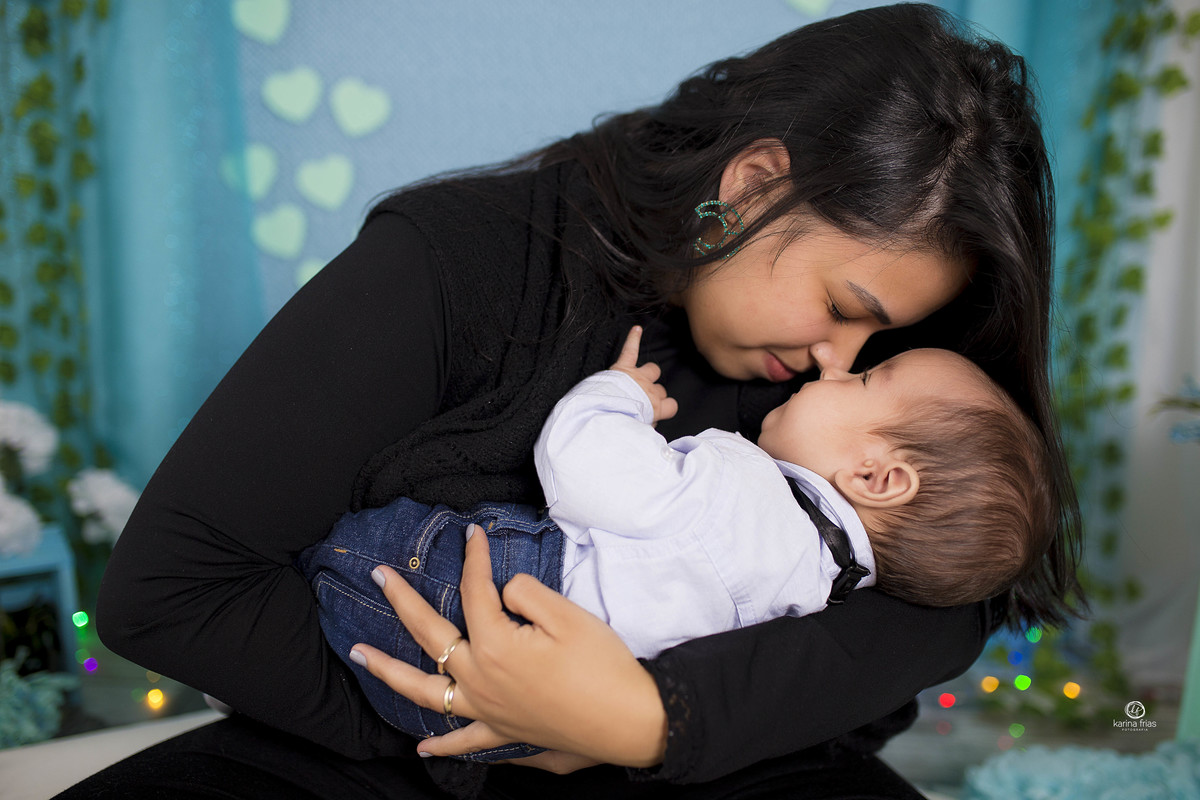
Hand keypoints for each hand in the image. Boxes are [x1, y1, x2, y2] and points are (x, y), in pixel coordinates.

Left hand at [350, 526, 668, 766]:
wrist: (630, 721)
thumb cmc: (603, 666)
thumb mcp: (567, 614)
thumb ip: (524, 594)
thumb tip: (502, 594)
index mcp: (496, 645)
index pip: (475, 591)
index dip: (474, 558)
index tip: (472, 534)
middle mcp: (481, 679)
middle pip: (430, 634)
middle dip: (402, 601)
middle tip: (380, 576)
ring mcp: (488, 710)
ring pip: (425, 691)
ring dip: (388, 672)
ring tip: (359, 656)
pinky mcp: (506, 734)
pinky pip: (464, 742)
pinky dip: (441, 747)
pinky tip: (422, 748)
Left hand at [610, 326, 677, 423]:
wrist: (605, 413)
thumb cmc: (622, 422)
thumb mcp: (640, 431)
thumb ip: (648, 425)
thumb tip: (650, 424)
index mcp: (656, 407)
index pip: (672, 406)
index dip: (666, 409)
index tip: (657, 413)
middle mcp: (650, 390)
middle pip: (661, 389)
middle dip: (653, 395)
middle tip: (640, 403)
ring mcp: (638, 377)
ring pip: (653, 370)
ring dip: (649, 374)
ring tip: (640, 381)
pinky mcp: (624, 367)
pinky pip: (630, 349)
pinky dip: (633, 338)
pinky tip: (637, 329)